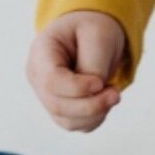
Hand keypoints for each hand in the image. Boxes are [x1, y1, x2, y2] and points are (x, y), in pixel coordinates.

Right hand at [26, 10, 126, 131]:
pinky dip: (95, 118)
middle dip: (91, 105)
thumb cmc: (93, 29)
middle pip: (57, 105)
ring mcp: (47, 95)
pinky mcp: (61, 108)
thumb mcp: (99, 35)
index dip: (76, 88)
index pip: (50, 80)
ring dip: (95, 114)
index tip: (100, 83)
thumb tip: (95, 94)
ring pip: (67, 121)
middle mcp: (38, 77)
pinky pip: (77, 124)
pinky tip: (105, 100)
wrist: (92, 32)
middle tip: (116, 94)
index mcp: (41, 52)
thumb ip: (95, 64)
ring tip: (113, 94)